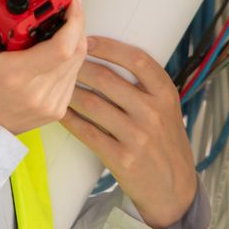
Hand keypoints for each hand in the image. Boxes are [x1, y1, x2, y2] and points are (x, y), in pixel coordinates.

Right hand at [0, 0, 87, 134]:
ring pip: (77, 64)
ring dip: (72, 40)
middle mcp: (37, 93)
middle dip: (74, 24)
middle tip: (63, 8)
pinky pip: (72, 77)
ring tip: (54, 27)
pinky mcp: (54, 111)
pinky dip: (68, 60)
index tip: (70, 2)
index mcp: (16, 75)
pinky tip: (51, 51)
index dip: (74, 20)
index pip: (63, 46)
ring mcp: (49, 105)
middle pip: (76, 51)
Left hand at [58, 37, 198, 228]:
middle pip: (109, 80)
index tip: (89, 40)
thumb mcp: (167, 109)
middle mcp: (153, 113)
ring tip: (55, 82)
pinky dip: (70, 119)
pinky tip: (59, 111)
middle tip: (62, 59)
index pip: (137, 60)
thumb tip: (108, 57)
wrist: (173, 188)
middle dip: (80, 66)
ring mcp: (138, 137)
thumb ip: (146, 87)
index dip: (110, 47)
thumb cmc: (164, 142)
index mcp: (166, 94)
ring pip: (93, 104)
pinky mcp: (122, 158)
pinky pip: (87, 132)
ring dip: (70, 91)